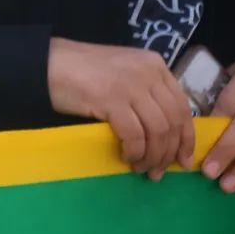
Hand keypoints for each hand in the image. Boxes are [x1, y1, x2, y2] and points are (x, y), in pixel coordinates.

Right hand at [47, 38, 194, 178]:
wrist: (49, 62)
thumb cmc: (83, 70)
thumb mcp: (124, 73)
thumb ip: (146, 92)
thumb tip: (165, 133)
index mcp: (155, 65)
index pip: (182, 107)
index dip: (186, 138)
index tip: (183, 160)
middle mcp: (149, 72)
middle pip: (173, 121)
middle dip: (169, 152)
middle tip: (159, 171)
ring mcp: (131, 85)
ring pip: (157, 131)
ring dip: (152, 156)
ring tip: (140, 168)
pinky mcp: (112, 99)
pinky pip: (134, 135)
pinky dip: (134, 151)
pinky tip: (126, 157)